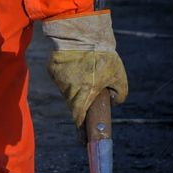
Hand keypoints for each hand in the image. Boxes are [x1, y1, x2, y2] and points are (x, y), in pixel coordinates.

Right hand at [42, 11, 127, 126]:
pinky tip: (77, 65)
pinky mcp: (52, 70)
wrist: (81, 33)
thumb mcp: (118, 75)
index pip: (78, 119)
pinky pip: (61, 78)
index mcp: (83, 95)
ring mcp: (58, 80)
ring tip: (86, 73)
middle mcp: (68, 91)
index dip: (81, 129)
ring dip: (76, 87)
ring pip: (67, 90)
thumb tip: (116, 101)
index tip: (83, 139)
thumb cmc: (102, 56)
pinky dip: (68, 75)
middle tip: (91, 93)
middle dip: (81, 103)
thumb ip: (120, 93)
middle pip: (73, 104)